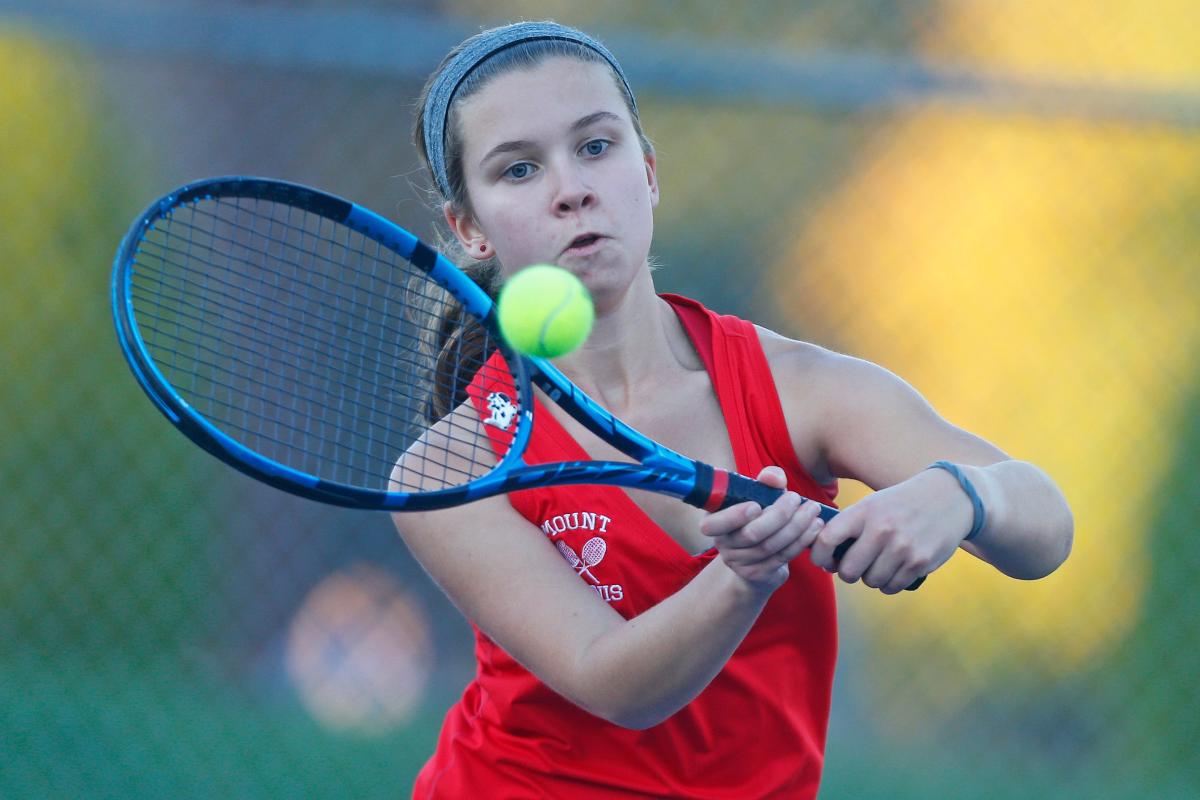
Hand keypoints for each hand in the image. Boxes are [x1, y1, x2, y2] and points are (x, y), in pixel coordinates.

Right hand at [699, 466, 825, 593]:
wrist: (760, 553)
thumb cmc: (758, 516)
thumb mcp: (760, 496)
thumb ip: (766, 482)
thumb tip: (772, 478)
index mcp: (714, 520)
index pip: (713, 524)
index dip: (734, 517)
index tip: (756, 505)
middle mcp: (722, 544)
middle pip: (751, 534)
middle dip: (779, 515)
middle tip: (797, 498)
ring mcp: (738, 563)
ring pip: (770, 546)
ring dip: (796, 526)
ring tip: (813, 510)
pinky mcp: (757, 574)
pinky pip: (782, 556)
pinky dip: (801, 540)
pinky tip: (814, 527)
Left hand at [810, 467, 972, 593]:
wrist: (950, 497)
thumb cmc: (901, 504)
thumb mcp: (873, 504)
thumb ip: (850, 527)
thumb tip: (826, 558)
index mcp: (864, 512)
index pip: (827, 539)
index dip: (819, 555)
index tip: (823, 561)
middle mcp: (882, 530)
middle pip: (848, 571)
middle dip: (848, 573)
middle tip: (854, 567)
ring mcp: (902, 548)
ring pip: (871, 581)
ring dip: (871, 577)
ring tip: (879, 564)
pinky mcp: (920, 562)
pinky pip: (892, 586)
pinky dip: (889, 583)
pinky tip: (895, 569)